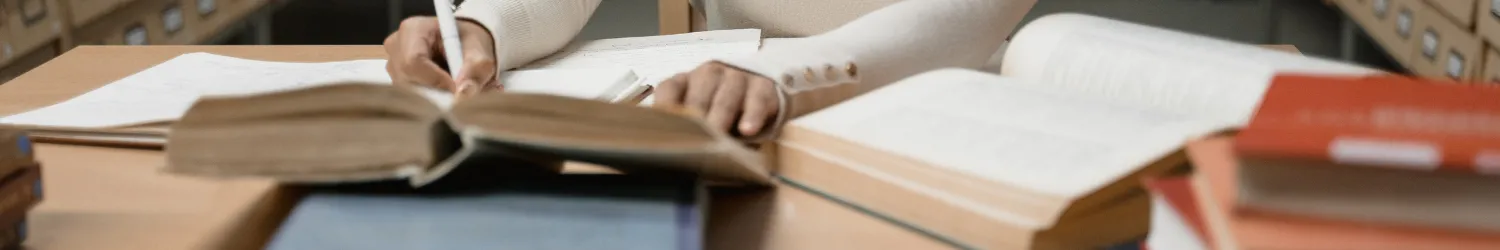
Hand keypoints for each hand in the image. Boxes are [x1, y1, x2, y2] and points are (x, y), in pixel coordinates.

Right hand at [383, 16, 498, 95]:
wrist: (463, 44)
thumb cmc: (468, 43)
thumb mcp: (479, 52)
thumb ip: (475, 70)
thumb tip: (463, 92)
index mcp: (413, 29)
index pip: (413, 62)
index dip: (434, 79)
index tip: (455, 87)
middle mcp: (396, 44)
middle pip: (407, 79)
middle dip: (433, 90)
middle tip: (455, 90)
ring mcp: (392, 62)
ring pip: (407, 91)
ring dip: (431, 94)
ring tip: (449, 84)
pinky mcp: (395, 77)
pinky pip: (407, 96)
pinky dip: (426, 97)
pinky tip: (439, 88)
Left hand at [655, 62, 779, 136]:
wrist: (763, 94)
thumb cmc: (723, 110)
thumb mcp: (702, 116)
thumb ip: (687, 128)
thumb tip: (670, 152)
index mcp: (687, 81)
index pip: (669, 89)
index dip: (664, 108)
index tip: (660, 130)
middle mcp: (710, 74)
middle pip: (698, 96)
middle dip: (695, 120)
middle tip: (692, 142)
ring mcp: (737, 78)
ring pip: (726, 97)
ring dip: (721, 118)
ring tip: (718, 139)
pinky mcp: (763, 86)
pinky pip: (757, 100)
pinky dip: (752, 115)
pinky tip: (748, 130)